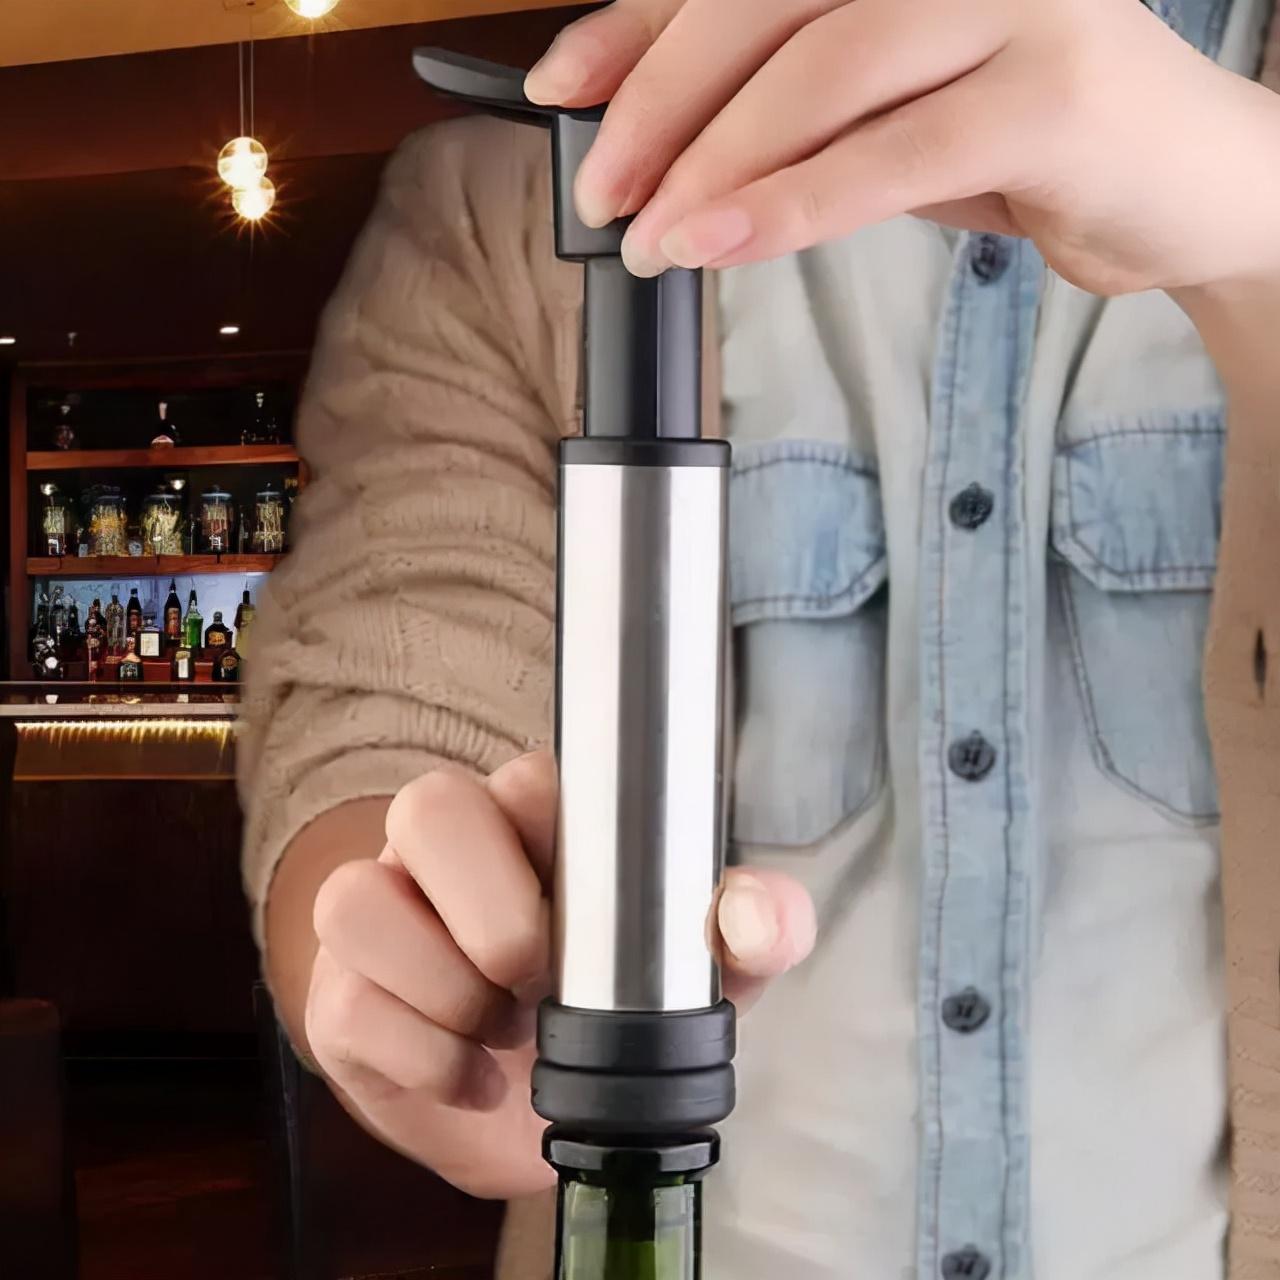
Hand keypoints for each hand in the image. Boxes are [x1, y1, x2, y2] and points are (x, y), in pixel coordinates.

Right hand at [303, 751, 816, 1198]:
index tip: (594, 925)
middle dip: (493, 911)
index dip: (558, 841)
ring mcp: (382, 915)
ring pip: (356, 900)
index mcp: (535, 819)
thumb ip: (752, 928)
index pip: (531, 778)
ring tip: (502, 1031)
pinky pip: (346, 1007)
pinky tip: (475, 1079)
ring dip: (446, 990)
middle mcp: (446, 848)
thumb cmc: (612, 1008)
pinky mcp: (340, 997)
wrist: (529, 1106)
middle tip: (535, 981)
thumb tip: (755, 915)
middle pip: (428, 806)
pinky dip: (423, 1059)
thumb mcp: (699, 972)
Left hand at [525, 0, 1279, 296]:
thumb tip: (655, 140)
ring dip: (718, 164)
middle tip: (605, 194)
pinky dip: (796, 203)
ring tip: (653, 238)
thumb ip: (788, 113)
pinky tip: (726, 241)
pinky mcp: (1055, 91)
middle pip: (764, 5)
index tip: (562, 91)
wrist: (1186, 189)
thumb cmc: (1027, 145)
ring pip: (823, 71)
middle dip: (661, 106)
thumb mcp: (886, 116)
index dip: (636, 29)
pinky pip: (892, 150)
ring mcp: (1015, 5)